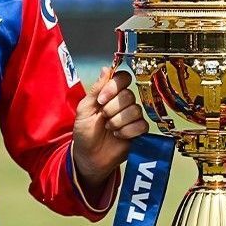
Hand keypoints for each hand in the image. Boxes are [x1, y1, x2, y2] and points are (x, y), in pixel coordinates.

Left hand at [72, 67, 147, 192]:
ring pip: (135, 110)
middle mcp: (124, 102)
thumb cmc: (85, 132)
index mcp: (110, 94)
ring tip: (110, 128)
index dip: (114, 87)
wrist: (89, 156)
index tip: (101, 100)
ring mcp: (133, 116)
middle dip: (112, 109)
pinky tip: (119, 135)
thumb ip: (96, 89)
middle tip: (103, 118)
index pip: (122, 78)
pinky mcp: (139, 130)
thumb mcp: (84, 109)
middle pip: (128, 95)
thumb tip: (107, 68)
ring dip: (118, 121)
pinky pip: (141, 125)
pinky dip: (127, 131)